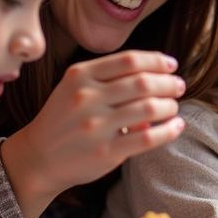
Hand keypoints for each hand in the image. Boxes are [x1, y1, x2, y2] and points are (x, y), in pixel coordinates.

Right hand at [2, 51, 186, 215]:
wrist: (38, 157)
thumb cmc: (65, 117)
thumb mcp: (75, 87)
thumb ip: (110, 77)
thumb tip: (158, 76)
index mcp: (80, 76)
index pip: (129, 60)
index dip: (157, 60)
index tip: (171, 65)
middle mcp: (87, 98)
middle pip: (143, 83)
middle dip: (168, 83)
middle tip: (179, 86)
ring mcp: (96, 126)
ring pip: (148, 109)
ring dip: (170, 106)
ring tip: (173, 106)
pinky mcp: (106, 152)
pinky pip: (147, 138)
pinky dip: (168, 130)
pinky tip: (176, 126)